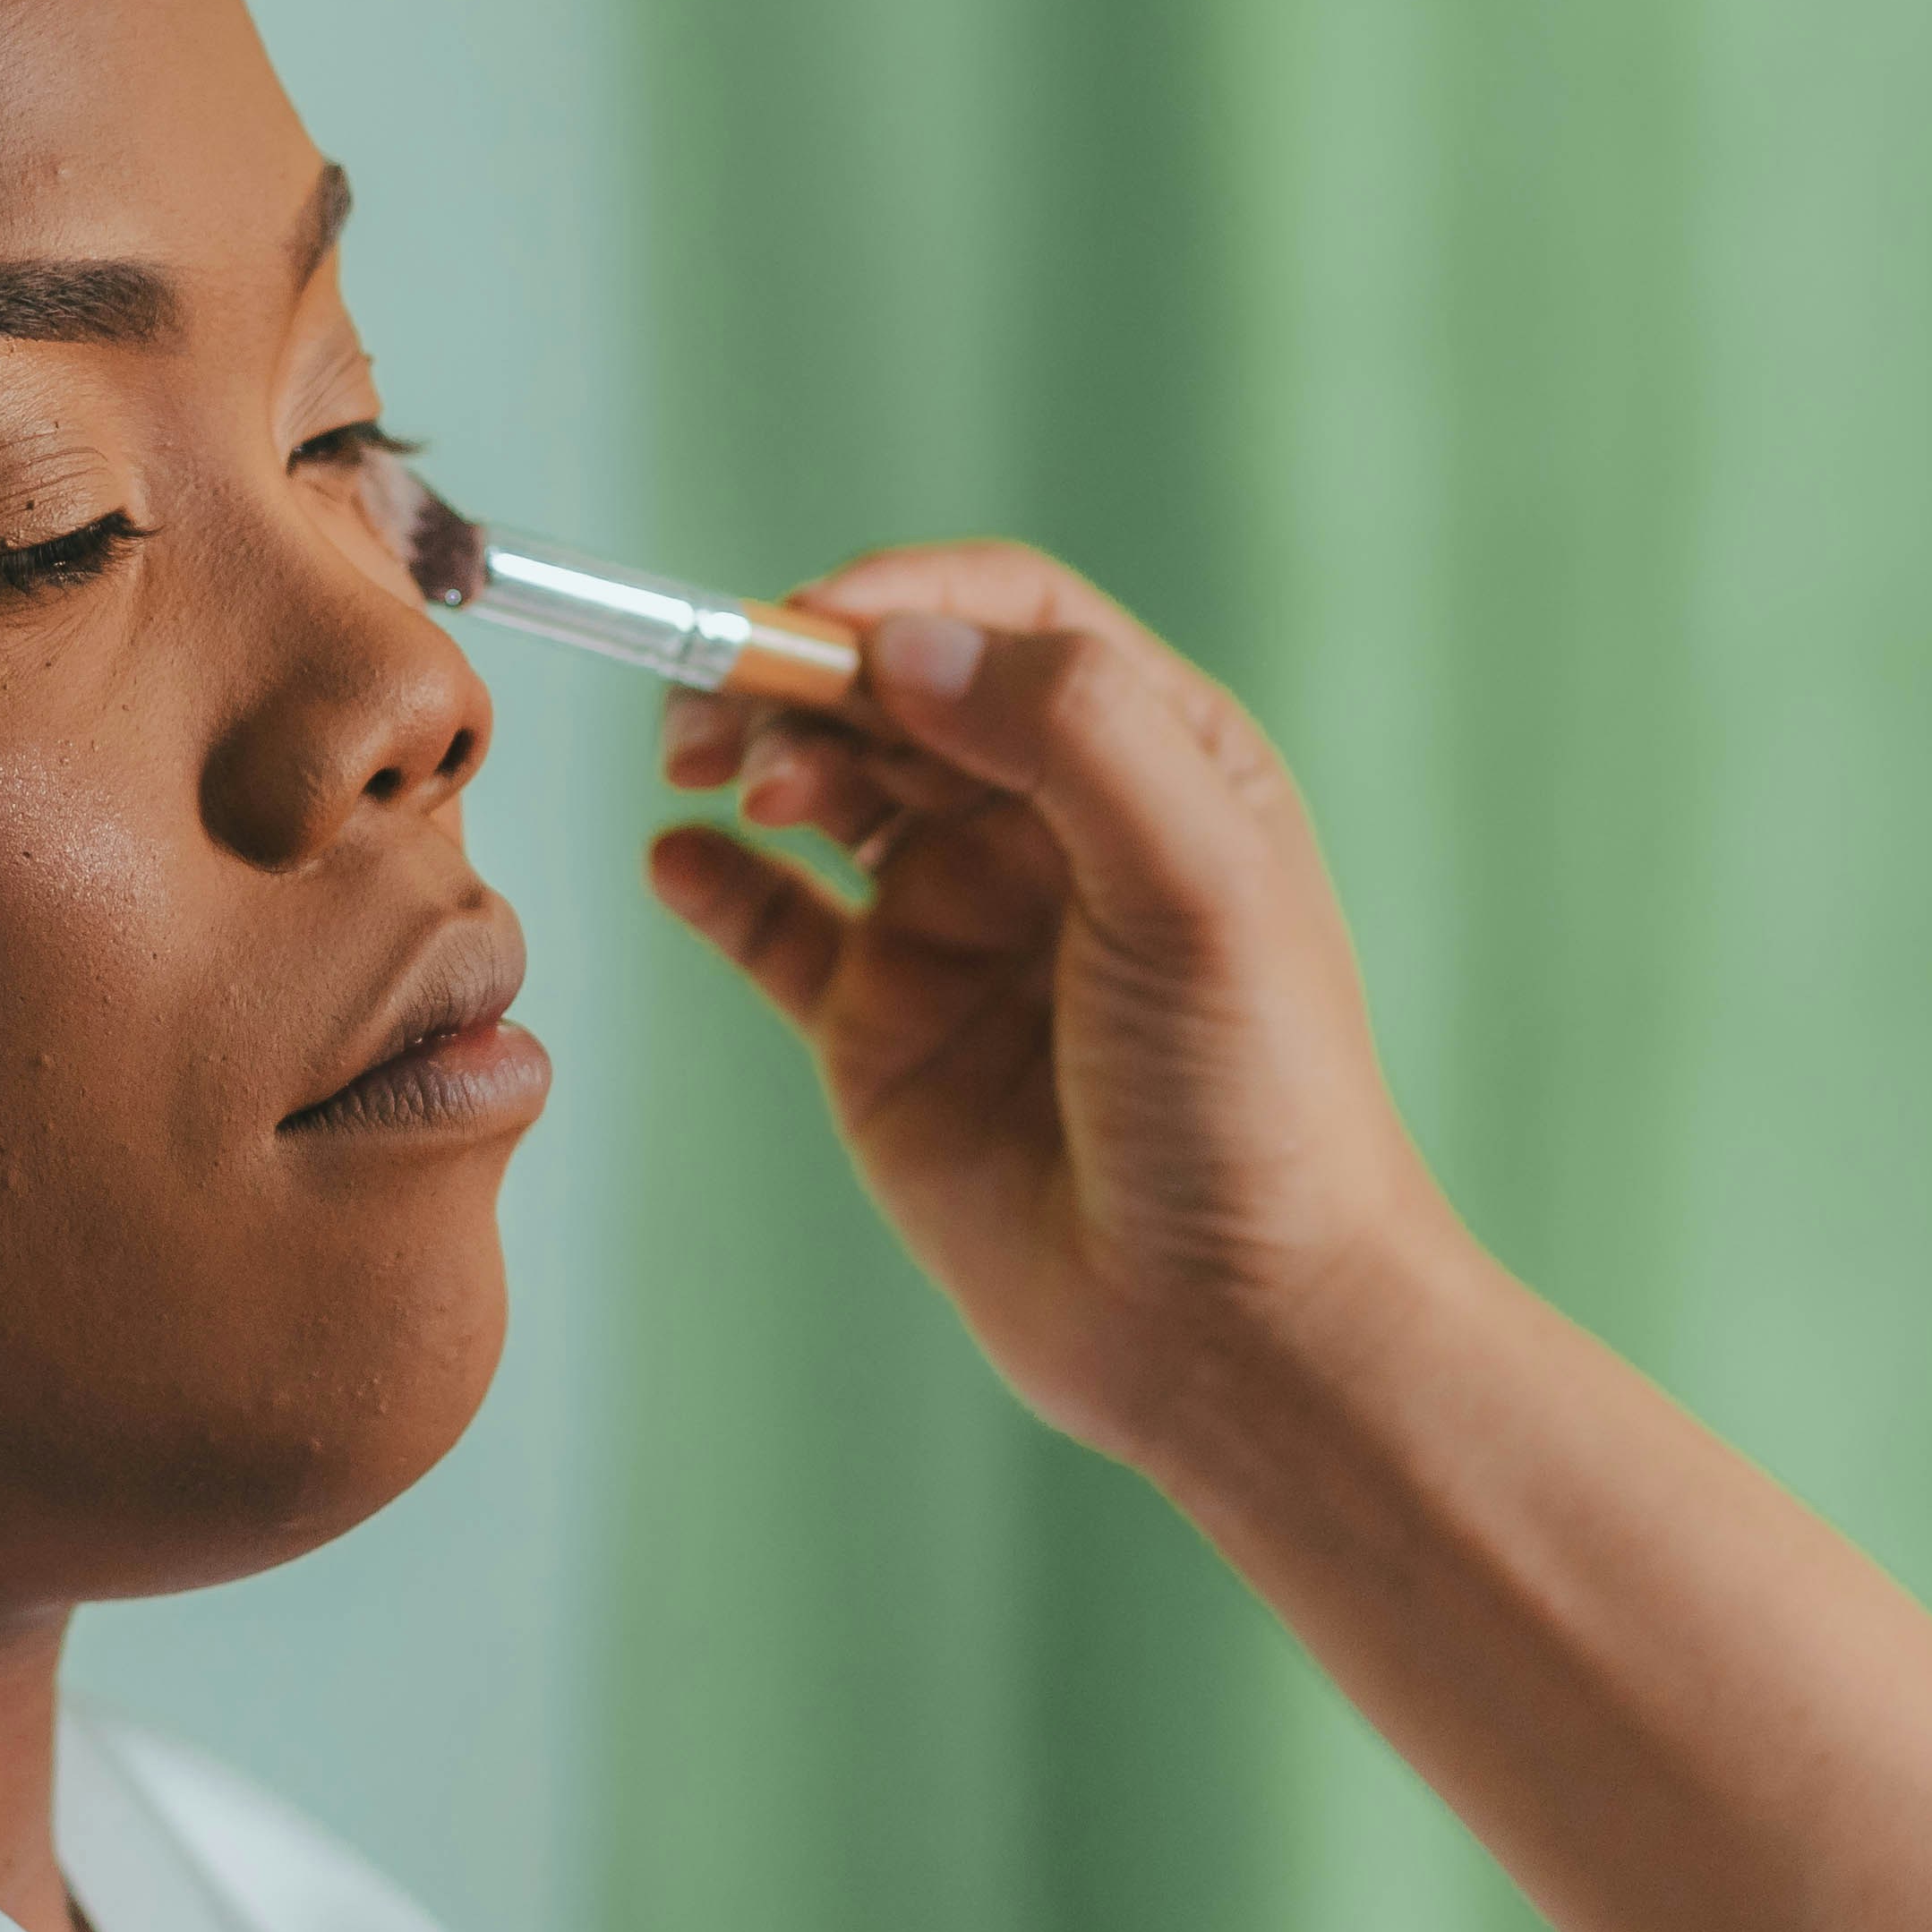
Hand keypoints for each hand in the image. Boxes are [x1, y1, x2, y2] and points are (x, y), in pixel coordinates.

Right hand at [648, 540, 1458, 1469]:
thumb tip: (903, 641)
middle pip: (893, 688)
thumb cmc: (1254, 1099)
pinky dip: (712, 881)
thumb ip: (1068, 730)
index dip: (896, 599)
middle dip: (796, 675)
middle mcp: (1047, 825)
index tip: (805, 627)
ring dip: (752, 751)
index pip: (1005, 618)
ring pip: (824, 785)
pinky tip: (677, 859)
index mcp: (1154, 757)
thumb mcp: (1196, 880)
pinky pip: (772, 926)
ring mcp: (957, 924)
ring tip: (705, 770)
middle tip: (719, 709)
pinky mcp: (883, 1029)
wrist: (1233, 1331)